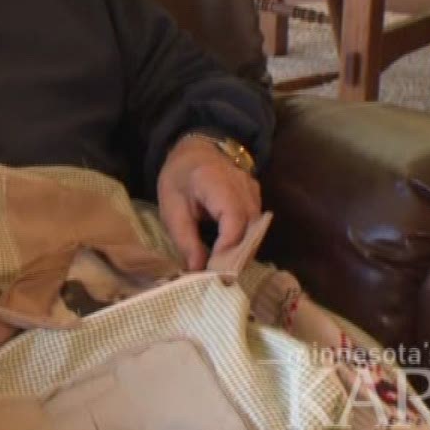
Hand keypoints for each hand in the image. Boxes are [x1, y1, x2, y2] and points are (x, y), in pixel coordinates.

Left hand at [156, 135, 262, 271]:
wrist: (197, 149)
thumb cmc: (180, 177)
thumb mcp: (172, 207)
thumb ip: (185, 239)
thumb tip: (197, 271)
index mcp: (216, 182)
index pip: (234, 218)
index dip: (228, 247)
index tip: (214, 270)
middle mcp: (243, 185)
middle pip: (250, 228)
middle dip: (237, 256)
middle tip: (219, 279)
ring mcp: (254, 190)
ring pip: (256, 230)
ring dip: (242, 252)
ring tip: (224, 271)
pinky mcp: (257, 198)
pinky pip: (256, 225)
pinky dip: (245, 242)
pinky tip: (231, 255)